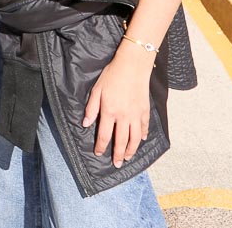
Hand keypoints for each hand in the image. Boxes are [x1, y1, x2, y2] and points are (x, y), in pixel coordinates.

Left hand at [83, 44, 153, 167]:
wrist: (132, 67)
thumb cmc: (111, 76)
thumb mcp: (96, 90)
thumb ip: (91, 108)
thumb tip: (86, 124)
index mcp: (109, 112)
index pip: (104, 135)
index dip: (100, 146)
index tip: (98, 153)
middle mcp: (124, 117)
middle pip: (121, 141)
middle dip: (118, 154)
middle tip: (116, 164)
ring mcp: (136, 115)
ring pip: (135, 138)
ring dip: (131, 150)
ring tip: (128, 157)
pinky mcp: (145, 111)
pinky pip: (144, 127)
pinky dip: (143, 135)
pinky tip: (141, 140)